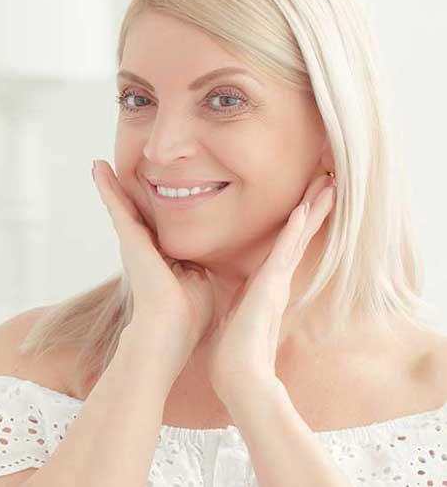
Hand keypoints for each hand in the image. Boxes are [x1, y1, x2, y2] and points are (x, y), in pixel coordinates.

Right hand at [92, 159, 214, 386]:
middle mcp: (143, 250)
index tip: (145, 196)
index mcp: (160, 259)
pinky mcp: (129, 240)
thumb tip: (198, 256)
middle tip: (108, 174)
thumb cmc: (189, 313)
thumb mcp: (198, 280)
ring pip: (121, 208)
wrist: (172, 329)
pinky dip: (107, 188)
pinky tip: (98, 169)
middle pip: (133, 215)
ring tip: (99, 168)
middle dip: (123, 195)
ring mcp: (133, 244)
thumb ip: (195, 265)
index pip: (153, 229)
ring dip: (110, 187)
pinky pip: (116, 206)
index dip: (148, 212)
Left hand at [204, 174, 336, 402]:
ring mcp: (276, 283)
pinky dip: (294, 231)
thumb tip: (235, 304)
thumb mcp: (235, 320)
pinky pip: (284, 252)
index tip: (305, 204)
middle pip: (296, 238)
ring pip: (296, 239)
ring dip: (310, 212)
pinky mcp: (272, 287)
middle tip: (327, 185)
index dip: (296, 226)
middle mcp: (275, 281)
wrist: (239, 377)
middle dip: (312, 211)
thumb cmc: (235, 354)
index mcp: (266, 286)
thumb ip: (240, 307)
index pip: (284, 248)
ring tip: (326, 186)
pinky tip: (303, 210)